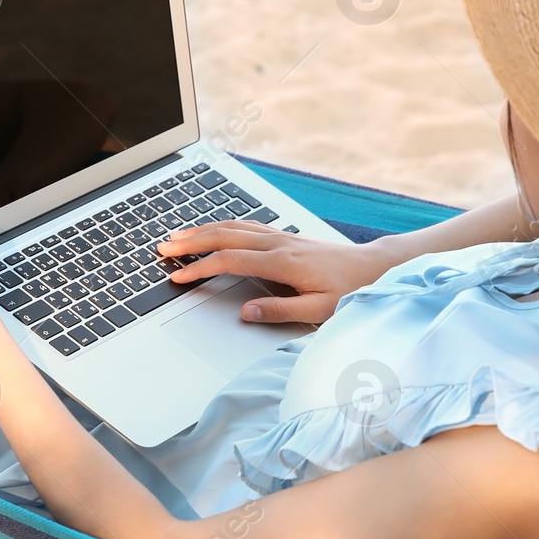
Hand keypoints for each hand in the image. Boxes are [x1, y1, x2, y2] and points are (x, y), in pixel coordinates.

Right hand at [155, 222, 393, 323]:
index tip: (178, 276)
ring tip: (177, 236)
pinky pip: (247, 224)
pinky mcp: (286, 236)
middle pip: (224, 236)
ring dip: (203, 230)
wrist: (376, 266)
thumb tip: (245, 313)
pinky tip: (213, 228)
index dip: (200, 268)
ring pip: (233, 226)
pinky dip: (223, 225)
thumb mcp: (319, 310)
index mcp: (282, 262)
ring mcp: (282, 236)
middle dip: (191, 242)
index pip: (230, 261)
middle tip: (162, 248)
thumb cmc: (351, 289)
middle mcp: (278, 244)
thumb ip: (280, 311)